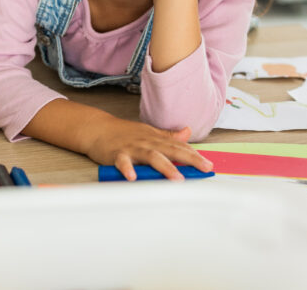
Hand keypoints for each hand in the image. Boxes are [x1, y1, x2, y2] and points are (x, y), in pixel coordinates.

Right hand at [84, 116, 212, 180]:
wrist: (97, 128)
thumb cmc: (124, 133)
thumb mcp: (148, 132)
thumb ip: (168, 136)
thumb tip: (187, 132)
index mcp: (156, 139)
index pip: (179, 147)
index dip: (195, 155)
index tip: (209, 165)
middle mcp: (147, 143)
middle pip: (171, 150)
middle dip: (189, 159)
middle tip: (204, 168)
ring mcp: (132, 148)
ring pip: (151, 157)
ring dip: (165, 167)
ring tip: (177, 178)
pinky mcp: (117, 154)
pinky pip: (123, 162)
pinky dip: (127, 169)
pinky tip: (132, 177)